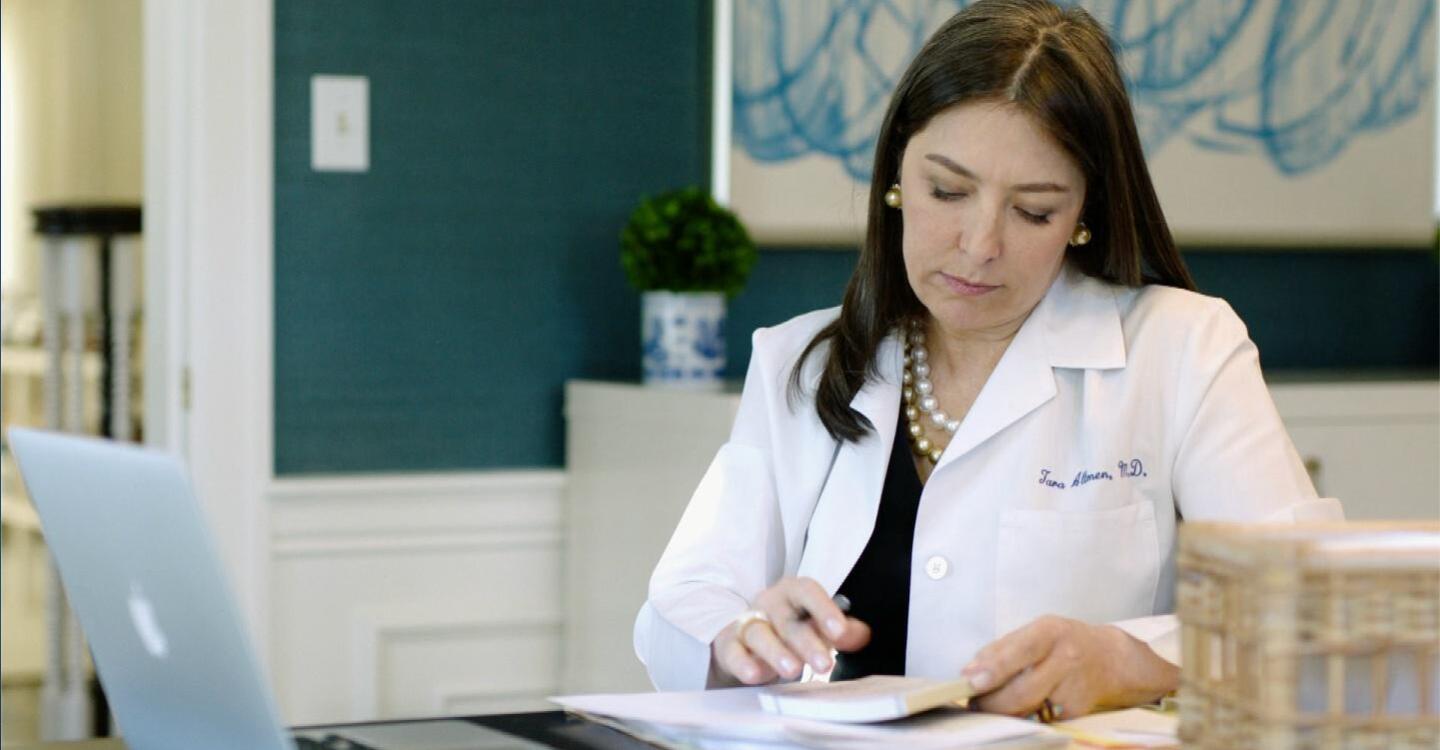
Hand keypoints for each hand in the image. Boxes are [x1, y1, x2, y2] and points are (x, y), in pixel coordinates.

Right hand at [709, 577, 870, 685]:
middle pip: (787, 619)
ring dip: (776, 652)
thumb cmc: (789, 629)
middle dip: (806, 642)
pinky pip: (733, 651)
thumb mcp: (817, 626)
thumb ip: (841, 631)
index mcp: (793, 592)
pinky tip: (754, 674)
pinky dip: (742, 662)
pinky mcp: (729, 644)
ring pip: (759, 633)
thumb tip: (862, 635)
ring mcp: (747, 623)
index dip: (824, 610)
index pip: (808, 592)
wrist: (747, 638)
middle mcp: (768, 603)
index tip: (839, 632)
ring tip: (793, 670)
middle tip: (824, 664)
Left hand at [961, 615, 1177, 719]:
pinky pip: (1039, 718)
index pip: (1020, 651)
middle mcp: (1066, 659)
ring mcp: (1073, 689)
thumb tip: (970, 672)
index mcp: (1050, 632)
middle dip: (991, 701)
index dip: (994, 668)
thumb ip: (1001, 649)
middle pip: (1023, 690)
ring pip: (1028, 710)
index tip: (970, 682)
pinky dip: (1022, 716)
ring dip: (1003, 712)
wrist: (1109, 659)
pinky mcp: (1076, 712)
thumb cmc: (1063, 642)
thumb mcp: (1035, 631)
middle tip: (972, 702)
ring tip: (988, 706)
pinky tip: (1016, 709)